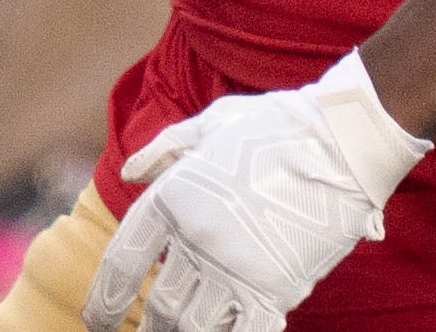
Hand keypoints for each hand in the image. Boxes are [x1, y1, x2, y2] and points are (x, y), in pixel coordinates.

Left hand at [88, 54, 432, 331]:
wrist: (339, 142)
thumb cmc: (274, 126)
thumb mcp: (208, 124)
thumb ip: (163, 150)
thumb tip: (129, 172)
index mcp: (173, 198)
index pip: (124, 260)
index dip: (104, 296)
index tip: (95, 317)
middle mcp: (198, 238)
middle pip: (158, 303)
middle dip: (146, 326)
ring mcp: (238, 268)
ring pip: (195, 326)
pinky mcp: (278, 289)